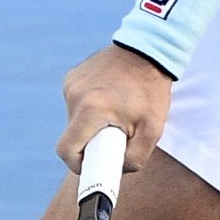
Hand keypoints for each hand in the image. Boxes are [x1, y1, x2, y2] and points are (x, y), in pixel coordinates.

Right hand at [58, 44, 171, 172]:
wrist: (150, 49)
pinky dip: (90, 108)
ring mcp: (71, 83)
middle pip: (72, 136)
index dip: (79, 164)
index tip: (95, 165)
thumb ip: (135, 158)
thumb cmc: (152, 91)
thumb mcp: (152, 130)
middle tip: (115, 137)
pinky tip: (110, 98)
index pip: (66, 151)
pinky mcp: (72, 76)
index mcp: (90, 110)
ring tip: (117, 113)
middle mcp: (74, 95)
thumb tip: (117, 169)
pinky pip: (76, 103)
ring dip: (91, 124)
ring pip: (74, 120)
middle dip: (91, 143)